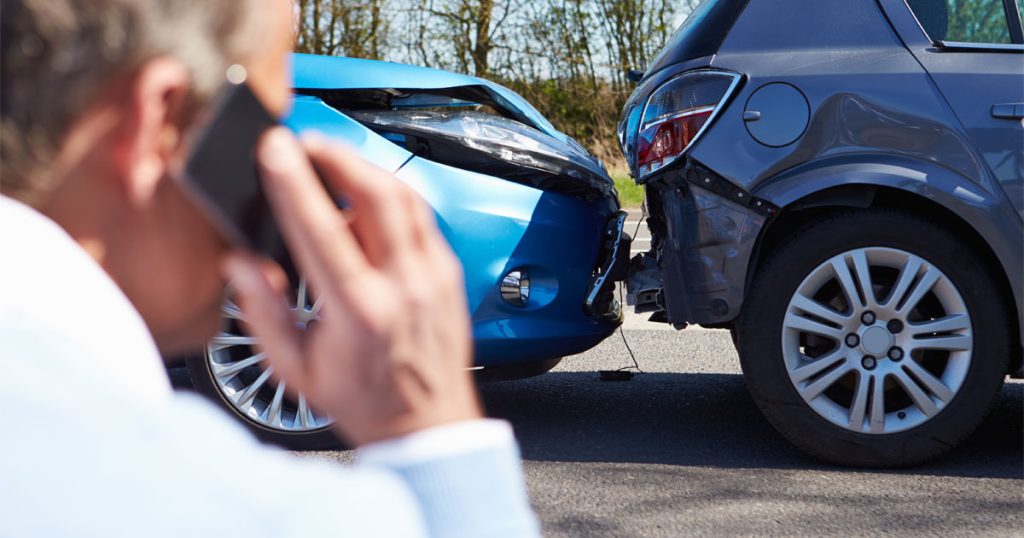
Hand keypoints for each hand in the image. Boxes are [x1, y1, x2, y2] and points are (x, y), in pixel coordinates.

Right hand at [224, 128, 480, 445]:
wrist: (427, 424)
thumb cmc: (363, 400)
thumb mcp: (296, 369)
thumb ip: (263, 312)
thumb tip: (240, 263)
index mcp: (360, 311)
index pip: (323, 229)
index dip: (294, 182)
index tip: (274, 148)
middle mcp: (404, 286)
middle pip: (376, 193)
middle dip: (336, 155)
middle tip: (304, 142)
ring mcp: (434, 275)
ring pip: (405, 196)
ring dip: (364, 168)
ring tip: (330, 160)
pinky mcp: (449, 271)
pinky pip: (421, 216)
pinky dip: (391, 195)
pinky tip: (365, 197)